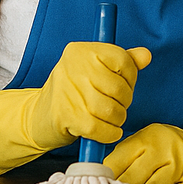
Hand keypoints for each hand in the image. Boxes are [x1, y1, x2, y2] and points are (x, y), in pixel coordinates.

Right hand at [25, 42, 151, 148]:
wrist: (37, 116)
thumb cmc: (73, 92)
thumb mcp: (95, 70)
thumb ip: (123, 61)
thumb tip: (145, 55)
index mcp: (81, 50)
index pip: (123, 60)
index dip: (130, 77)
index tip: (123, 85)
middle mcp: (73, 67)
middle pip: (119, 87)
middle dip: (124, 102)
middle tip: (116, 106)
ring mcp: (67, 91)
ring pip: (111, 109)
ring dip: (117, 119)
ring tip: (111, 119)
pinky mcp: (65, 116)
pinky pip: (100, 128)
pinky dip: (109, 134)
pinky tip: (107, 131)